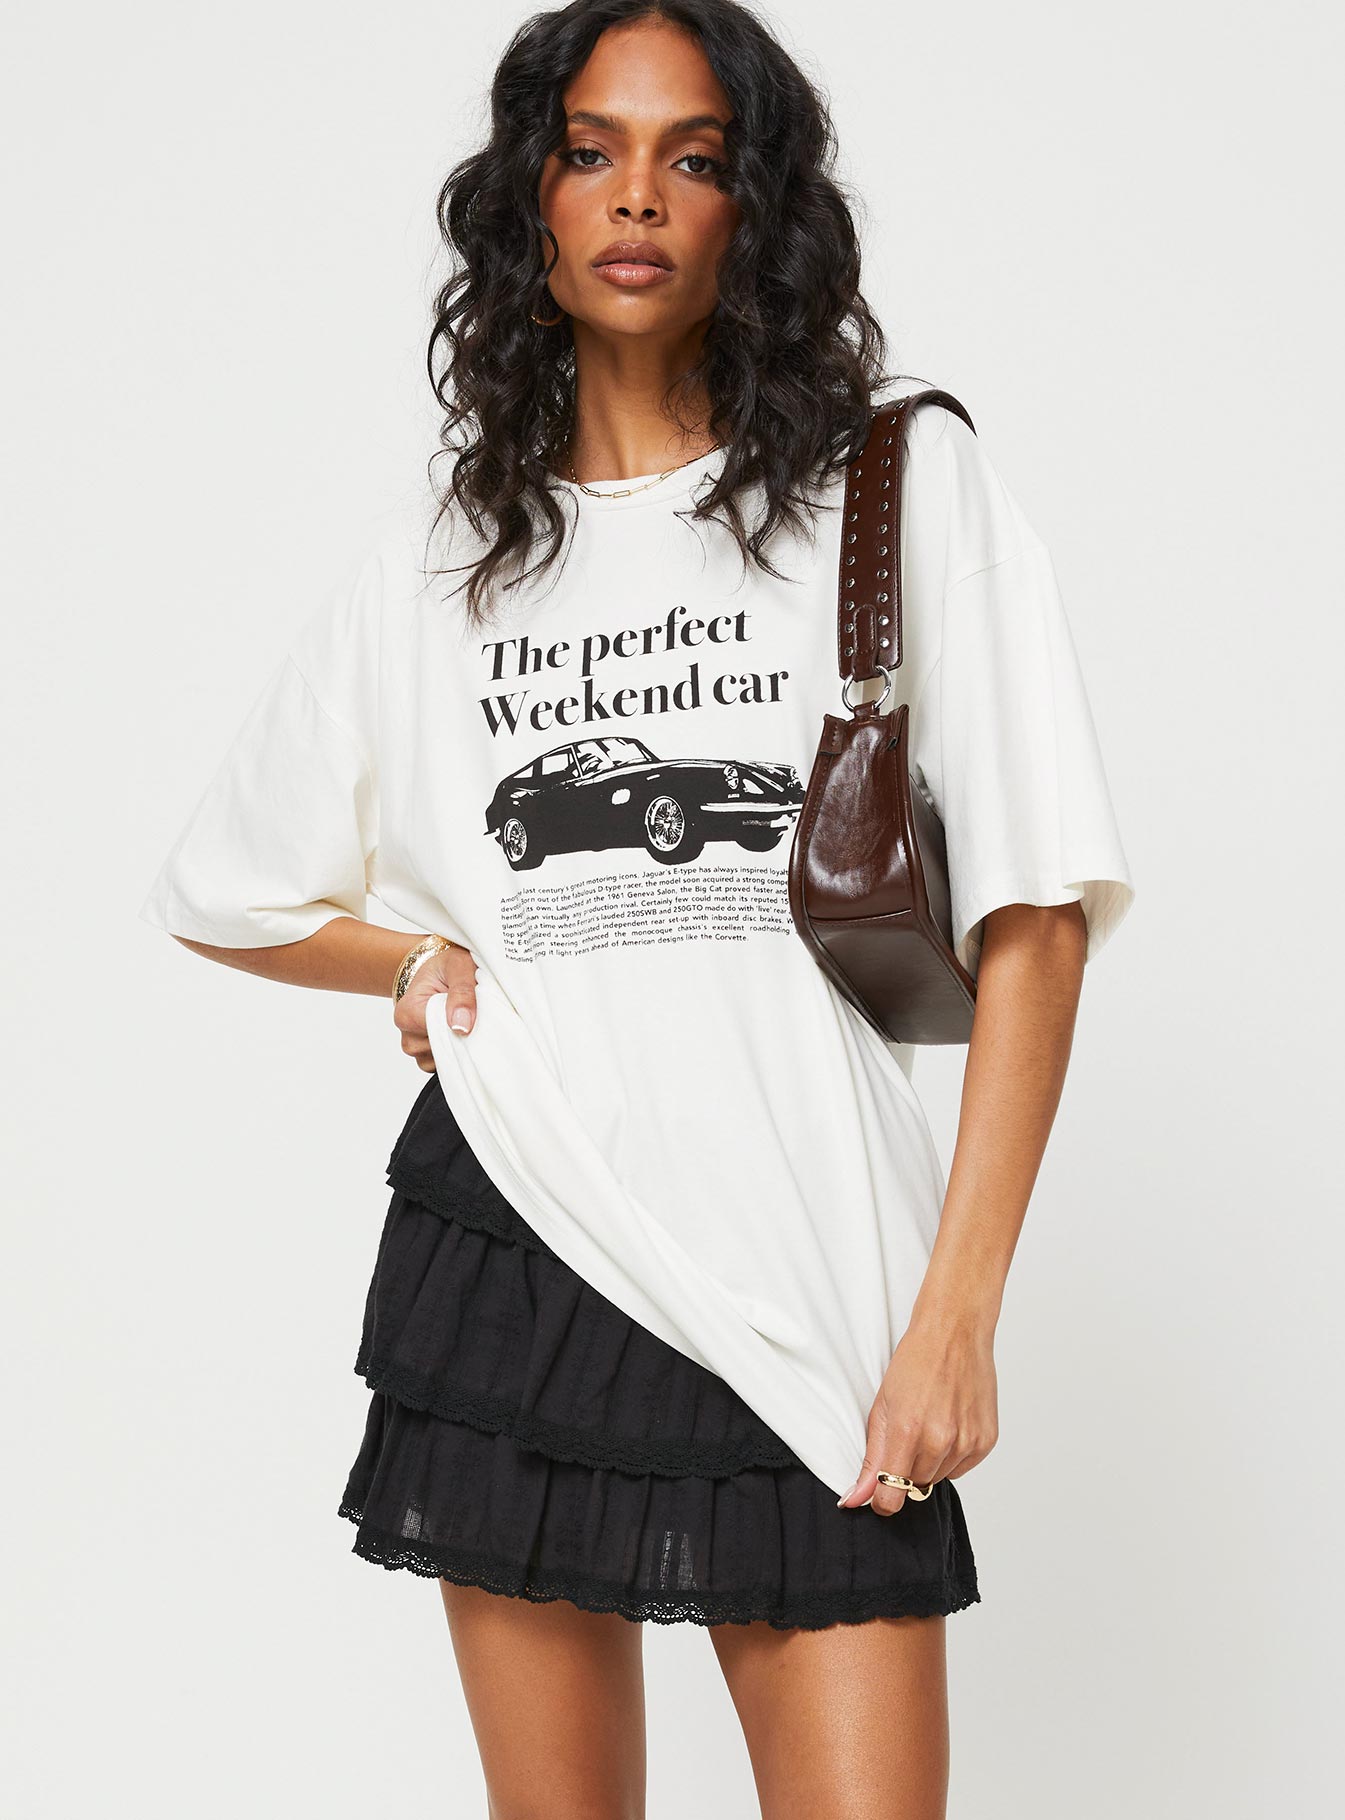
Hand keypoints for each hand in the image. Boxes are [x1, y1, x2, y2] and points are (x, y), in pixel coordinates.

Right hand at [392, 941, 478, 1070]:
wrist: (443, 970)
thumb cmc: (447, 966)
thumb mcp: (458, 966)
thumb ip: (462, 993)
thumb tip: (461, 1027)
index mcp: (407, 1012)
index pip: (438, 1032)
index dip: (462, 1025)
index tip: (477, 1012)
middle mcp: (408, 1034)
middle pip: (442, 1050)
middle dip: (465, 1035)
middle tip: (477, 1013)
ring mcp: (417, 1049)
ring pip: (447, 1061)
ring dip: (464, 1043)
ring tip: (467, 1018)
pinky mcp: (429, 1057)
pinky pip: (449, 1066)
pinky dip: (461, 1053)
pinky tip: (464, 1031)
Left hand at [835, 1312, 998, 1515]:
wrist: (954, 1334)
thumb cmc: (915, 1363)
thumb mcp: (882, 1407)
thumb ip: (872, 1458)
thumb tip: (856, 1498)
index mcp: (907, 1431)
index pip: (892, 1497)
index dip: (882, 1500)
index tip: (879, 1493)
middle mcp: (940, 1441)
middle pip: (915, 1486)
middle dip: (906, 1469)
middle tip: (907, 1433)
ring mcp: (967, 1442)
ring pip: (939, 1478)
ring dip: (930, 1461)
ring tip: (930, 1423)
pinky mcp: (986, 1441)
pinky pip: (962, 1468)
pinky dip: (953, 1455)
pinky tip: (949, 1424)